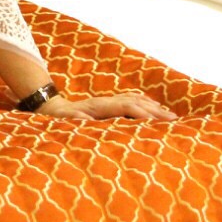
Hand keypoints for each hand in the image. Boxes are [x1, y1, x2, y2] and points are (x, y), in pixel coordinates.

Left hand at [37, 93, 178, 120]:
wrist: (46, 106)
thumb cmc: (55, 118)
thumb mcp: (61, 120)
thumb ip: (72, 119)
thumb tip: (83, 118)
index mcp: (97, 106)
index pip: (126, 106)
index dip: (143, 112)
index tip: (159, 120)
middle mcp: (104, 101)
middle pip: (134, 101)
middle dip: (155, 110)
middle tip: (174, 120)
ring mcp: (105, 101)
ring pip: (134, 100)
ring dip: (151, 106)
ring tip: (169, 115)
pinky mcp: (105, 105)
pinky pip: (129, 101)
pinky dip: (143, 104)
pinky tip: (151, 108)